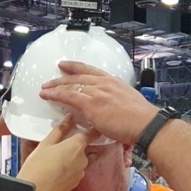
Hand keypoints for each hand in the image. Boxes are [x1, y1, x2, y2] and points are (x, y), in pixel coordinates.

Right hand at [16, 117, 92, 190]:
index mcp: (77, 146)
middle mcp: (83, 159)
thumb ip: (60, 130)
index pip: (92, 134)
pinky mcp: (76, 183)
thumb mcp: (46, 143)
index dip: (90, 129)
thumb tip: (69, 119)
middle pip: (83, 148)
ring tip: (55, 160)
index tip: (86, 126)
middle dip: (74, 146)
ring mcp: (80, 172)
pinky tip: (56, 170)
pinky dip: (69, 169)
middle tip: (59, 146)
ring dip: (71, 158)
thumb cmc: (38, 165)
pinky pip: (75, 171)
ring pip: (79, 160)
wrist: (34, 190)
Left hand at [39, 61, 159, 144]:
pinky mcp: (91, 104)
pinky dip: (56, 95)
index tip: (65, 65)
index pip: (90, 71)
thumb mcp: (128, 102)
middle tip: (49, 80)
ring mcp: (97, 92)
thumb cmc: (141, 119)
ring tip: (45, 89)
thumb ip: (115, 101)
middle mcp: (104, 83)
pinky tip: (47, 95)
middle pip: (77, 76)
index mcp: (114, 82)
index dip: (76, 67)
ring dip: (55, 87)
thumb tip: (109, 108)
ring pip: (71, 85)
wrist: (146, 124)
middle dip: (61, 77)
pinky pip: (69, 96)